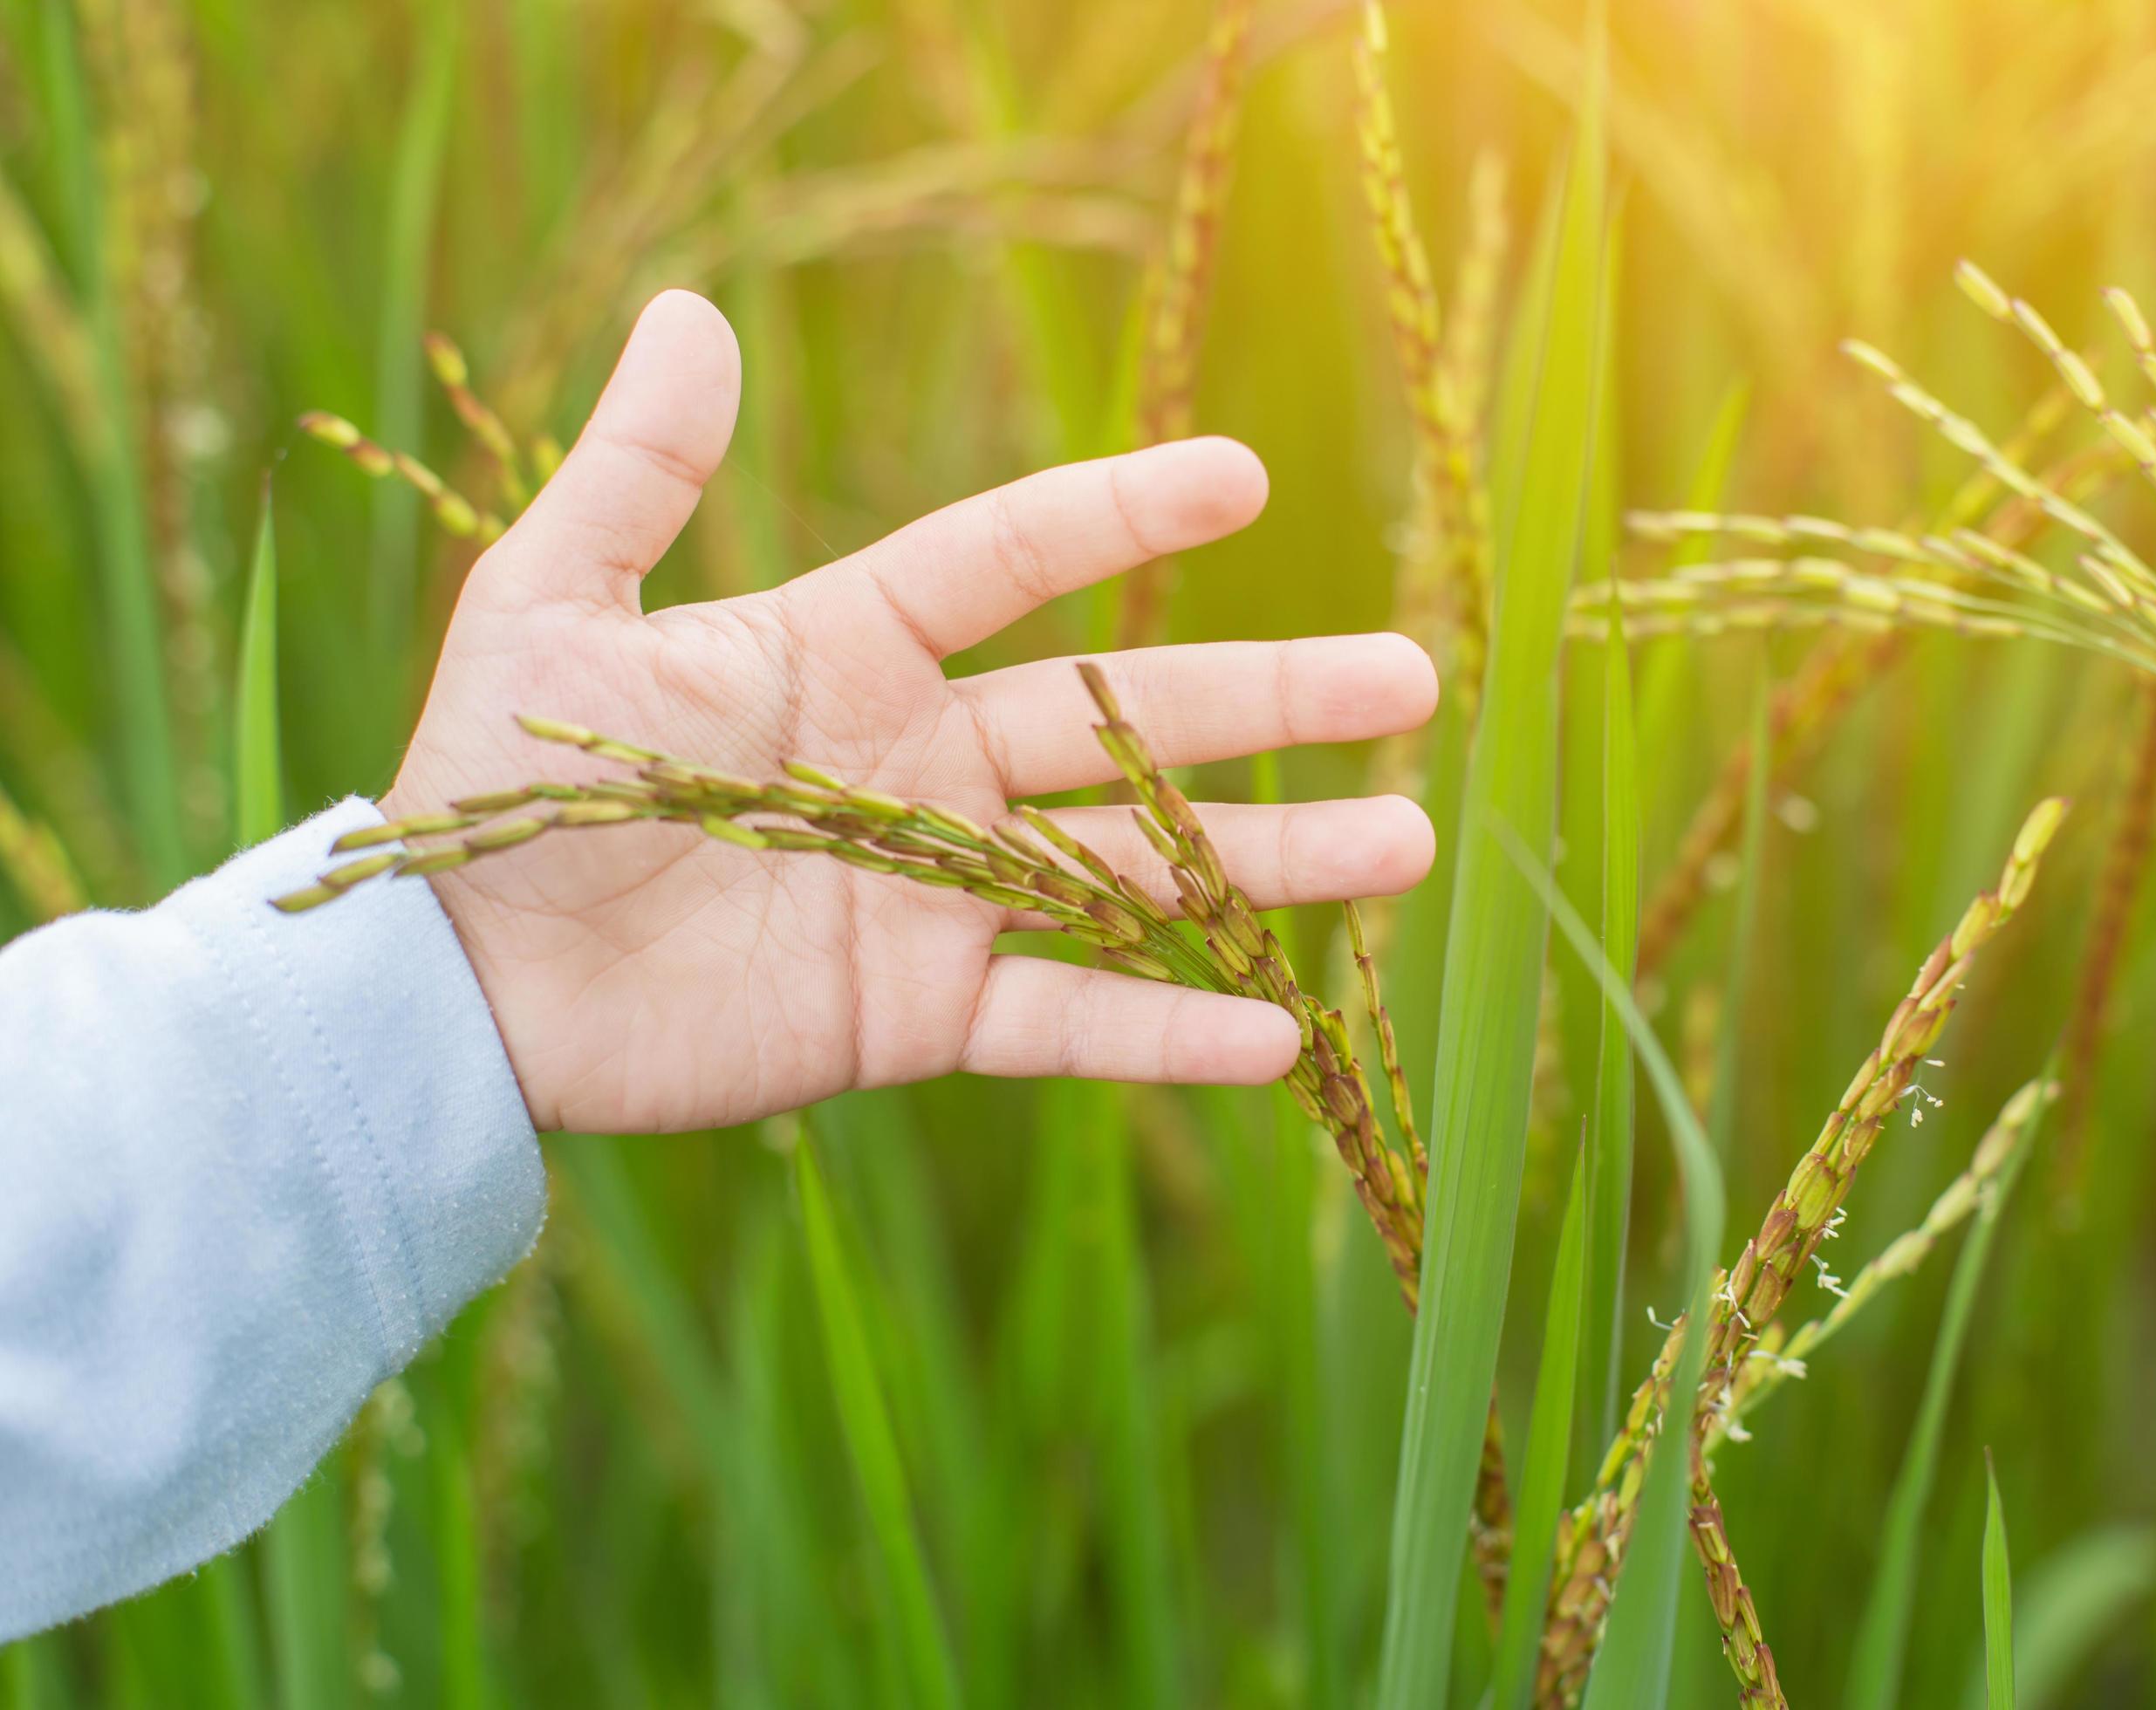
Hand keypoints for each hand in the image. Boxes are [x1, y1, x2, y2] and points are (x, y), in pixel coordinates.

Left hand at [382, 291, 1436, 1133]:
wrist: (457, 982)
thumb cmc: (497, 780)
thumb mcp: (554, 606)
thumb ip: (638, 474)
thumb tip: (691, 312)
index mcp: (850, 650)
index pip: (1011, 562)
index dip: (1120, 516)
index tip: (1241, 477)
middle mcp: (922, 764)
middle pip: (1125, 718)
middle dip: (1268, 698)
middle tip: (1409, 677)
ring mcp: (933, 894)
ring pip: (1132, 868)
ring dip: (1266, 863)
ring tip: (1405, 844)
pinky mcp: (920, 1016)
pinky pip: (1065, 1019)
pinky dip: (1166, 1033)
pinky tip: (1277, 1034)